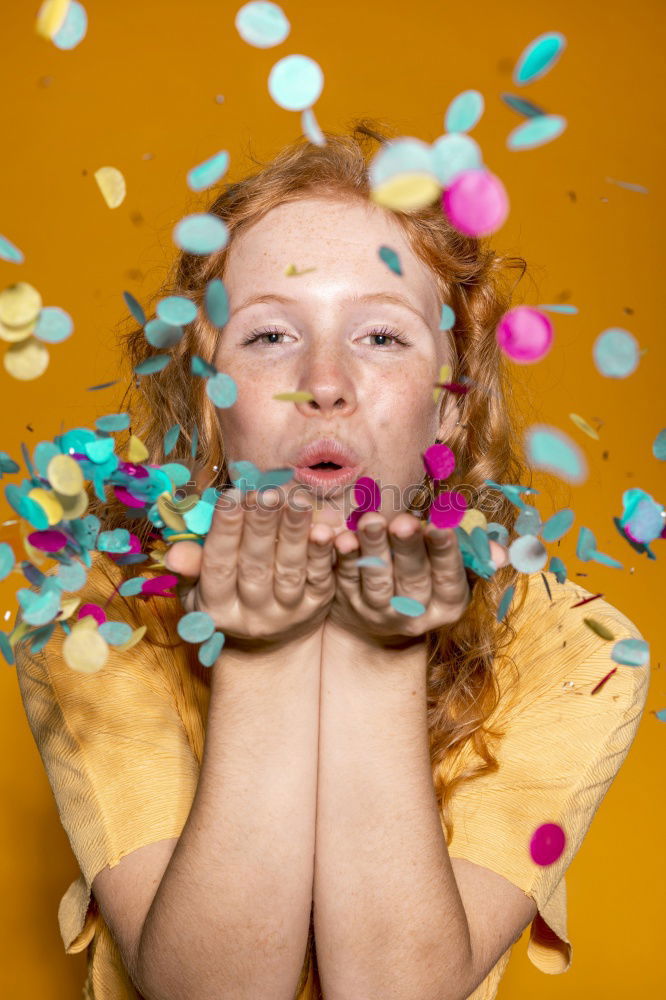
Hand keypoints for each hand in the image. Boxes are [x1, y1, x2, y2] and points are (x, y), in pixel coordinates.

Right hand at [163, 488, 336, 651]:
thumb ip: (191, 569)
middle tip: (266, 492)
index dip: (225, 531)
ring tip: (295, 499)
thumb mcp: (198, 591)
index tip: (231, 496)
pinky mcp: (316, 608)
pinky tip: (324, 528)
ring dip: (294, 533)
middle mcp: (252, 616)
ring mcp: (286, 613)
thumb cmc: (226, 600)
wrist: (267, 646)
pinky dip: (323, 553)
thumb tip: (174, 553)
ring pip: (289, 571)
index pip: (218, 566)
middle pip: (255, 567)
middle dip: (261, 526)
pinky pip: (320, 578)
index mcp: (217, 609)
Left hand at [323, 510, 508, 647]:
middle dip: (408, 548)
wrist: (382, 619)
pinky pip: (346, 579)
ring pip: (377, 580)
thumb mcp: (454, 570)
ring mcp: (380, 613)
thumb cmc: (428, 575)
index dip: (446, 553)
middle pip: (412, 579)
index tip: (441, 526)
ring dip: (373, 548)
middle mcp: (415, 615)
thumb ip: (474, 554)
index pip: (450, 578)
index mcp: (448, 604)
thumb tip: (501, 553)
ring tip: (369, 520)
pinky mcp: (348, 606)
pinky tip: (339, 537)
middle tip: (402, 521)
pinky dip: (343, 558)